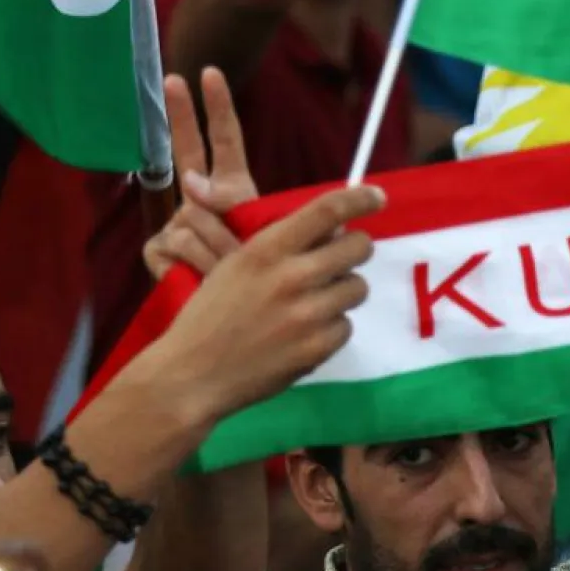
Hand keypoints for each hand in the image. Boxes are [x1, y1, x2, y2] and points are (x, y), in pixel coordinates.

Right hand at [136, 181, 385, 425]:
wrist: (192, 373)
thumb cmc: (211, 314)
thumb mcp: (237, 265)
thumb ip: (283, 246)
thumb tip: (336, 230)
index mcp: (267, 250)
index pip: (326, 210)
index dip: (359, 199)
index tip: (377, 197)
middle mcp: (293, 277)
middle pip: (359, 247)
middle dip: (355, 250)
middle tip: (340, 260)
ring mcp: (309, 314)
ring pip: (358, 287)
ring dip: (342, 291)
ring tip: (313, 304)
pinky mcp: (318, 347)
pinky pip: (346, 325)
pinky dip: (331, 328)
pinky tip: (303, 335)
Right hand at [144, 69, 256, 279]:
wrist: (223, 335)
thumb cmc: (256, 286)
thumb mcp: (269, 245)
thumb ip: (251, 213)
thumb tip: (194, 186)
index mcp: (229, 193)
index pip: (223, 145)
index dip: (217, 110)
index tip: (207, 73)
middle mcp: (197, 203)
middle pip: (187, 156)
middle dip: (181, 116)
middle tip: (172, 79)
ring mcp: (173, 225)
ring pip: (195, 219)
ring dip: (221, 250)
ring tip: (233, 276)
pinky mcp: (155, 252)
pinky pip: (177, 248)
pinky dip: (200, 270)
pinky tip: (204, 285)